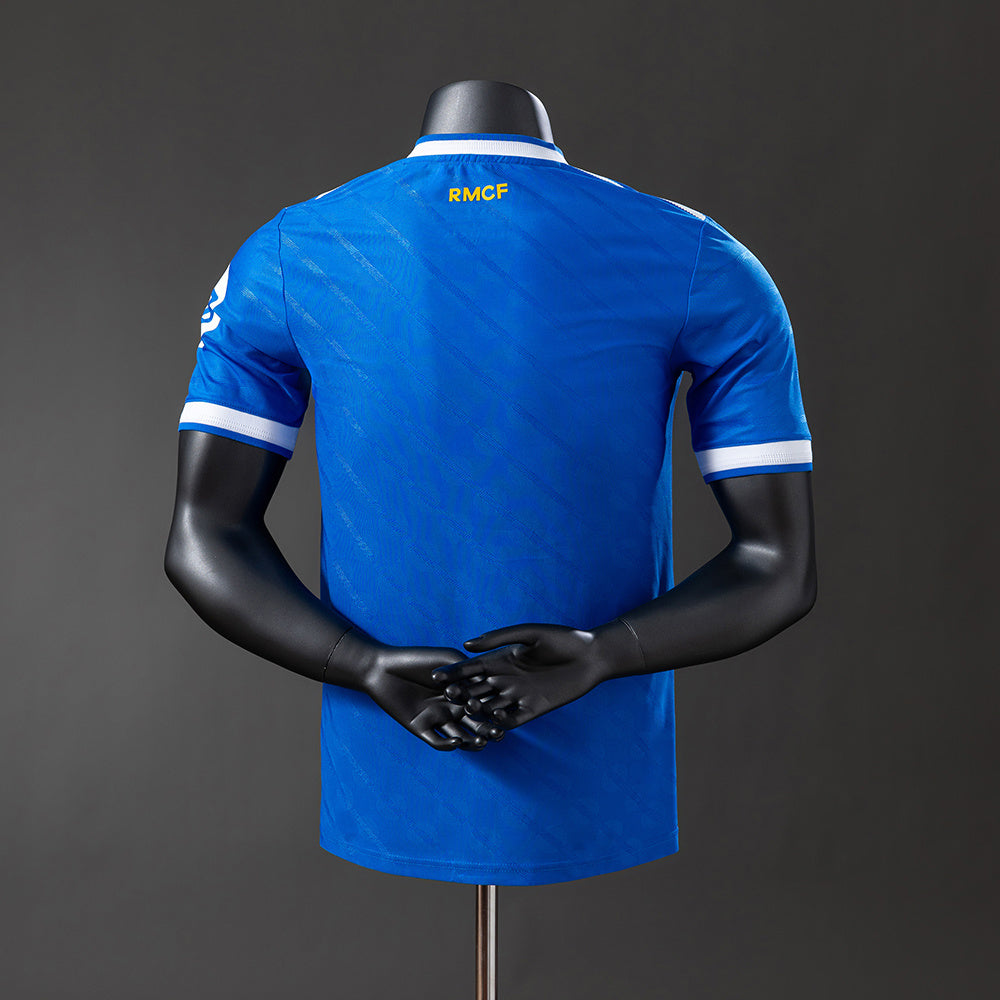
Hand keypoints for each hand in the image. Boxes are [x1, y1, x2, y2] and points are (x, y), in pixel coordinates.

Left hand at [335, 630, 504, 750]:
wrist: (382, 667)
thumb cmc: (416, 658)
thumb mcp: (447, 660)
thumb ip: (467, 671)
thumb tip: (490, 684)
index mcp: (461, 692)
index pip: (482, 705)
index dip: (495, 711)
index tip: (506, 715)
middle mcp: (451, 708)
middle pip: (474, 724)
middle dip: (488, 730)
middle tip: (499, 734)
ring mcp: (437, 719)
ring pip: (459, 737)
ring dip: (471, 742)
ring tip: (480, 742)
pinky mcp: (421, 728)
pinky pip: (437, 741)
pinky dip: (448, 745)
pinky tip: (456, 742)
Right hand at [429, 622, 620, 729]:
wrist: (592, 656)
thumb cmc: (562, 638)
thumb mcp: (529, 634)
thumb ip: (498, 639)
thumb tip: (467, 644)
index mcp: (502, 659)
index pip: (471, 668)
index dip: (454, 672)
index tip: (434, 676)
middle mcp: (506, 679)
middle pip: (477, 689)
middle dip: (461, 693)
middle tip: (444, 698)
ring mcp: (518, 696)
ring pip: (490, 707)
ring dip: (479, 711)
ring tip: (467, 712)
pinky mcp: (533, 710)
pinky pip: (511, 720)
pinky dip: (500, 723)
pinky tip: (492, 724)